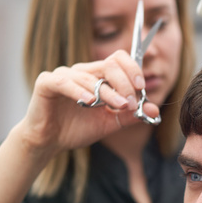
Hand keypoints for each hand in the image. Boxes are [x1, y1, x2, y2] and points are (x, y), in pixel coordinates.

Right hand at [19, 50, 158, 153]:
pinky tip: (90, 102)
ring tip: (119, 107)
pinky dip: (79, 91)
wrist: (49, 142)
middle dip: (124, 83)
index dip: (132, 70)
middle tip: (131, 103)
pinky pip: (65, 82)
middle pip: (109, 64)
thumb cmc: (76, 129)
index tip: (141, 88)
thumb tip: (154, 110)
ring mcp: (64, 75)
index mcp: (98, 76)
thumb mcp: (109, 123)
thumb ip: (130, 115)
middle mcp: (82, 71)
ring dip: (108, 93)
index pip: (119, 60)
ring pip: (91, 77)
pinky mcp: (47, 82)